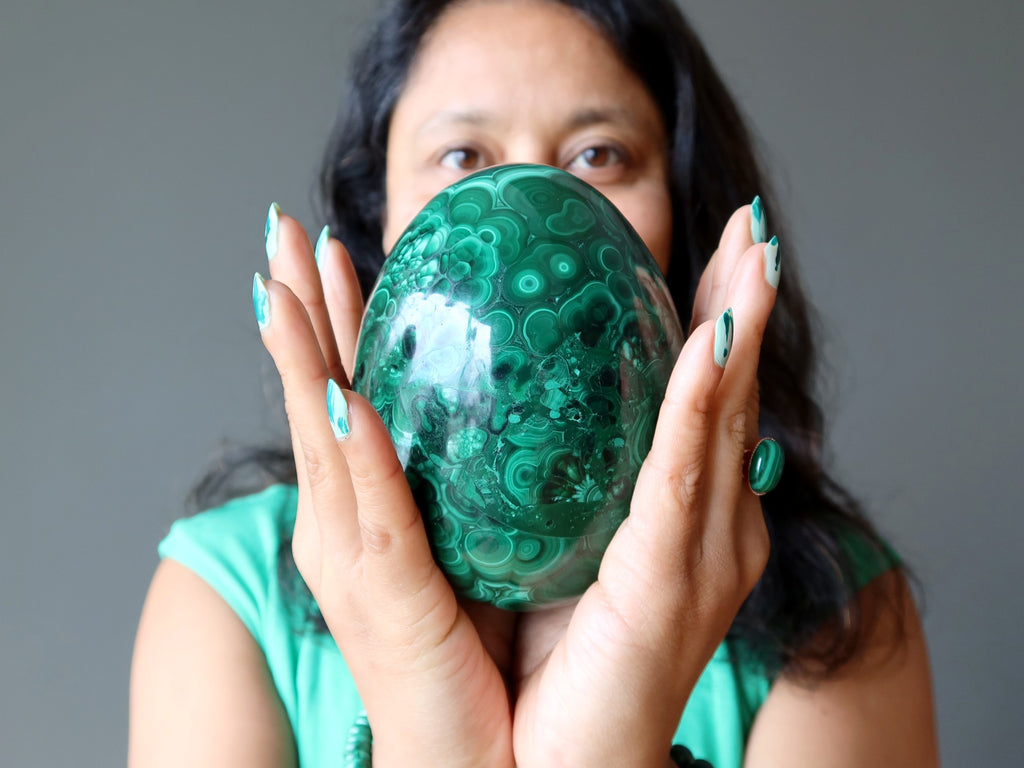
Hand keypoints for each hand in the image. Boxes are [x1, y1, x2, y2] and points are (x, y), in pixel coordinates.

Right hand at [255, 209, 514, 767]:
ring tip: (280, 278)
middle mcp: (352, 525)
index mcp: (381, 510)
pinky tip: (345, 394)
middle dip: (300, 312)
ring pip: (322, 433)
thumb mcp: (503, 548)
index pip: (355, 395)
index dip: (337, 324)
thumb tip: (539, 420)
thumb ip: (498, 485)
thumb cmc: (500, 658)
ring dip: (300, 352)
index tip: (335, 253)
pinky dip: (353, 447)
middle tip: (282, 233)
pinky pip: (371, 508)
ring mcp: (355, 559)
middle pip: (321, 395)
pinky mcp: (383, 598)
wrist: (503, 757)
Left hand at [510, 203, 778, 767]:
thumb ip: (561, 484)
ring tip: (754, 253)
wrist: (551, 764)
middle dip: (741, 304)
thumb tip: (525, 417)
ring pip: (721, 419)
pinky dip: (702, 403)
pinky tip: (714, 342)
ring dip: (739, 327)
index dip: (713, 324)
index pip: (696, 401)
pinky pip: (682, 477)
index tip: (718, 254)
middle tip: (753, 228)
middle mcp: (707, 528)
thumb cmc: (551, 660)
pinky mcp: (672, 583)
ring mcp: (701, 555)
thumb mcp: (549, 547)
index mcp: (676, 518)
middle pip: (725, 394)